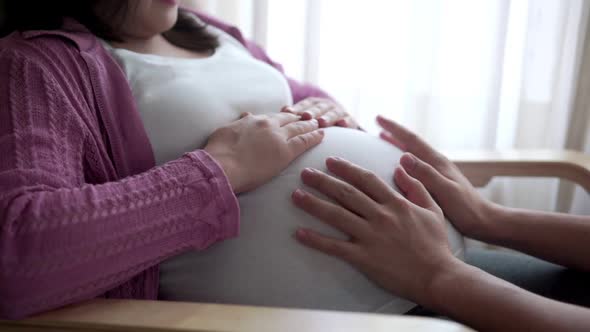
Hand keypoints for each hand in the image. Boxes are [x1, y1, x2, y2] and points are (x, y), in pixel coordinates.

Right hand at [204, 113, 323, 193]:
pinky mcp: (286, 151)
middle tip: (309, 118)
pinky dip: (315, 136)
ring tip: (319, 124)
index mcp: (254, 120)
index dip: (283, 117)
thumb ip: (239, 123)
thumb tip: (245, 115)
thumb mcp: (225, 131)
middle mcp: (268, 124)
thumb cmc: (218, 153)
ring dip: (311, 125)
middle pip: (289, 119)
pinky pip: (305, 141)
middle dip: (300, 118)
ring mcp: (278, 137)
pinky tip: (322, 135)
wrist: (222, 165)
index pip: (273, 117)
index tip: (290, 116)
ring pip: (300, 127)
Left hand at [282, 97, 360, 128]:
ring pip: (333, 113)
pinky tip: (343, 124)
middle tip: (305, 116)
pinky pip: (349, 121)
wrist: (342, 124)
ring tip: (322, 122)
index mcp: (314, 104)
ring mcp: (339, 112)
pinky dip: (347, 122)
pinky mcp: (351, 120)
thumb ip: (297, 114)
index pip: (304, 104)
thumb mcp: (308, 118)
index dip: (297, 108)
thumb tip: (283, 110)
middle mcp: (326, 105)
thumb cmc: (318, 123)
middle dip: (312, 112)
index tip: (288, 112)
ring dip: (327, 117)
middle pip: (318, 108)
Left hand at [291, 157, 457, 303]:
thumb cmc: (436, 245)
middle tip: (304, 172)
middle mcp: (380, 216)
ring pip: (336, 215)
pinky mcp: (364, 257)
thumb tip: (401, 168)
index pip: (366, 179)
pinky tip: (299, 233)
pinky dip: (316, 240)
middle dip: (323, 181)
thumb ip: (417, 187)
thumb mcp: (433, 210)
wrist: (438, 276)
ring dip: (313, 204)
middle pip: (346, 193)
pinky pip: (335, 247)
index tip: (330, 160)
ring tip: (295, 195)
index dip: (346, 168)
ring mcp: (371, 236)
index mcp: (396, 203)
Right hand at [376, 115, 498, 240]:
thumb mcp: (445, 191)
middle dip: (393, 133)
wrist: (485, 222)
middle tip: (376, 124)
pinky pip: (415, 165)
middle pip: (411, 143)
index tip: (378, 118)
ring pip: (412, 153)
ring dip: (397, 144)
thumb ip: (426, 174)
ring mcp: (438, 172)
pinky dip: (403, 160)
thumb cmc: (466, 210)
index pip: (412, 140)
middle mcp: (437, 164)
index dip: (394, 128)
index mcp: (437, 163)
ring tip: (382, 139)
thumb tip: (403, 156)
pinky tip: (399, 166)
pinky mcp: (437, 182)